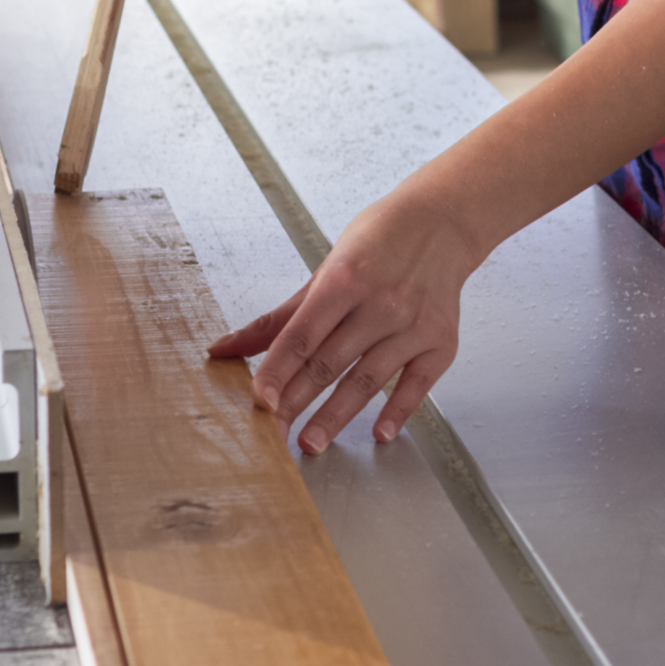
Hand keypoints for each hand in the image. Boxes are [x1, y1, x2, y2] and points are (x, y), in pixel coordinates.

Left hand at [207, 186, 490, 453]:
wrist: (442, 222)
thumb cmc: (379, 242)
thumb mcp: (326, 270)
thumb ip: (278, 318)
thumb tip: (221, 349)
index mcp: (345, 279)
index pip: (301, 336)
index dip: (277, 371)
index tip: (259, 401)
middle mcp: (380, 303)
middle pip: (329, 363)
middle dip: (297, 402)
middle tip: (273, 435)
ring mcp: (413, 325)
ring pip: (367, 381)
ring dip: (336, 416)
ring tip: (310, 443)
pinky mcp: (441, 343)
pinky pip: (417, 385)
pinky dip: (398, 411)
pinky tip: (379, 433)